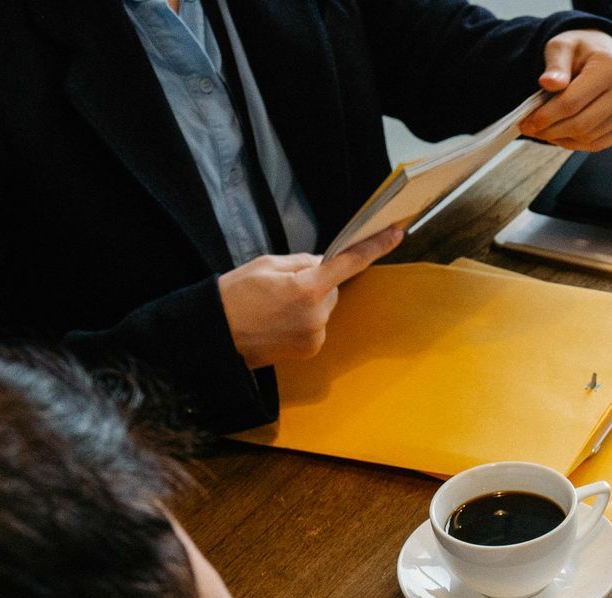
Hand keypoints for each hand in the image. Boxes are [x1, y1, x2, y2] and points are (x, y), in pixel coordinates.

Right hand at [216, 227, 400, 369]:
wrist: (215, 335)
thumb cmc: (235, 295)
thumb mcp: (266, 264)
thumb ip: (302, 262)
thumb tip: (326, 263)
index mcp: (306, 288)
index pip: (349, 263)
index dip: (374, 247)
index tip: (396, 234)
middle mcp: (317, 315)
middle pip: (332, 288)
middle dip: (316, 282)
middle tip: (283, 286)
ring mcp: (315, 335)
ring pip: (325, 307)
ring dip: (310, 302)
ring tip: (276, 306)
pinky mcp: (311, 349)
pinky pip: (318, 324)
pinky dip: (306, 319)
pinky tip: (280, 321)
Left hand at [521, 30, 611, 151]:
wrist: (610, 54)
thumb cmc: (583, 50)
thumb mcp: (563, 46)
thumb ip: (555, 64)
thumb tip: (548, 83)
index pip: (572, 102)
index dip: (545, 116)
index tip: (526, 122)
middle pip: (582, 124)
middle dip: (551, 130)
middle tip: (531, 130)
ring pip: (590, 138)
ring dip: (562, 139)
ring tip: (544, 131)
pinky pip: (600, 144)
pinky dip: (577, 144)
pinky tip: (562, 135)